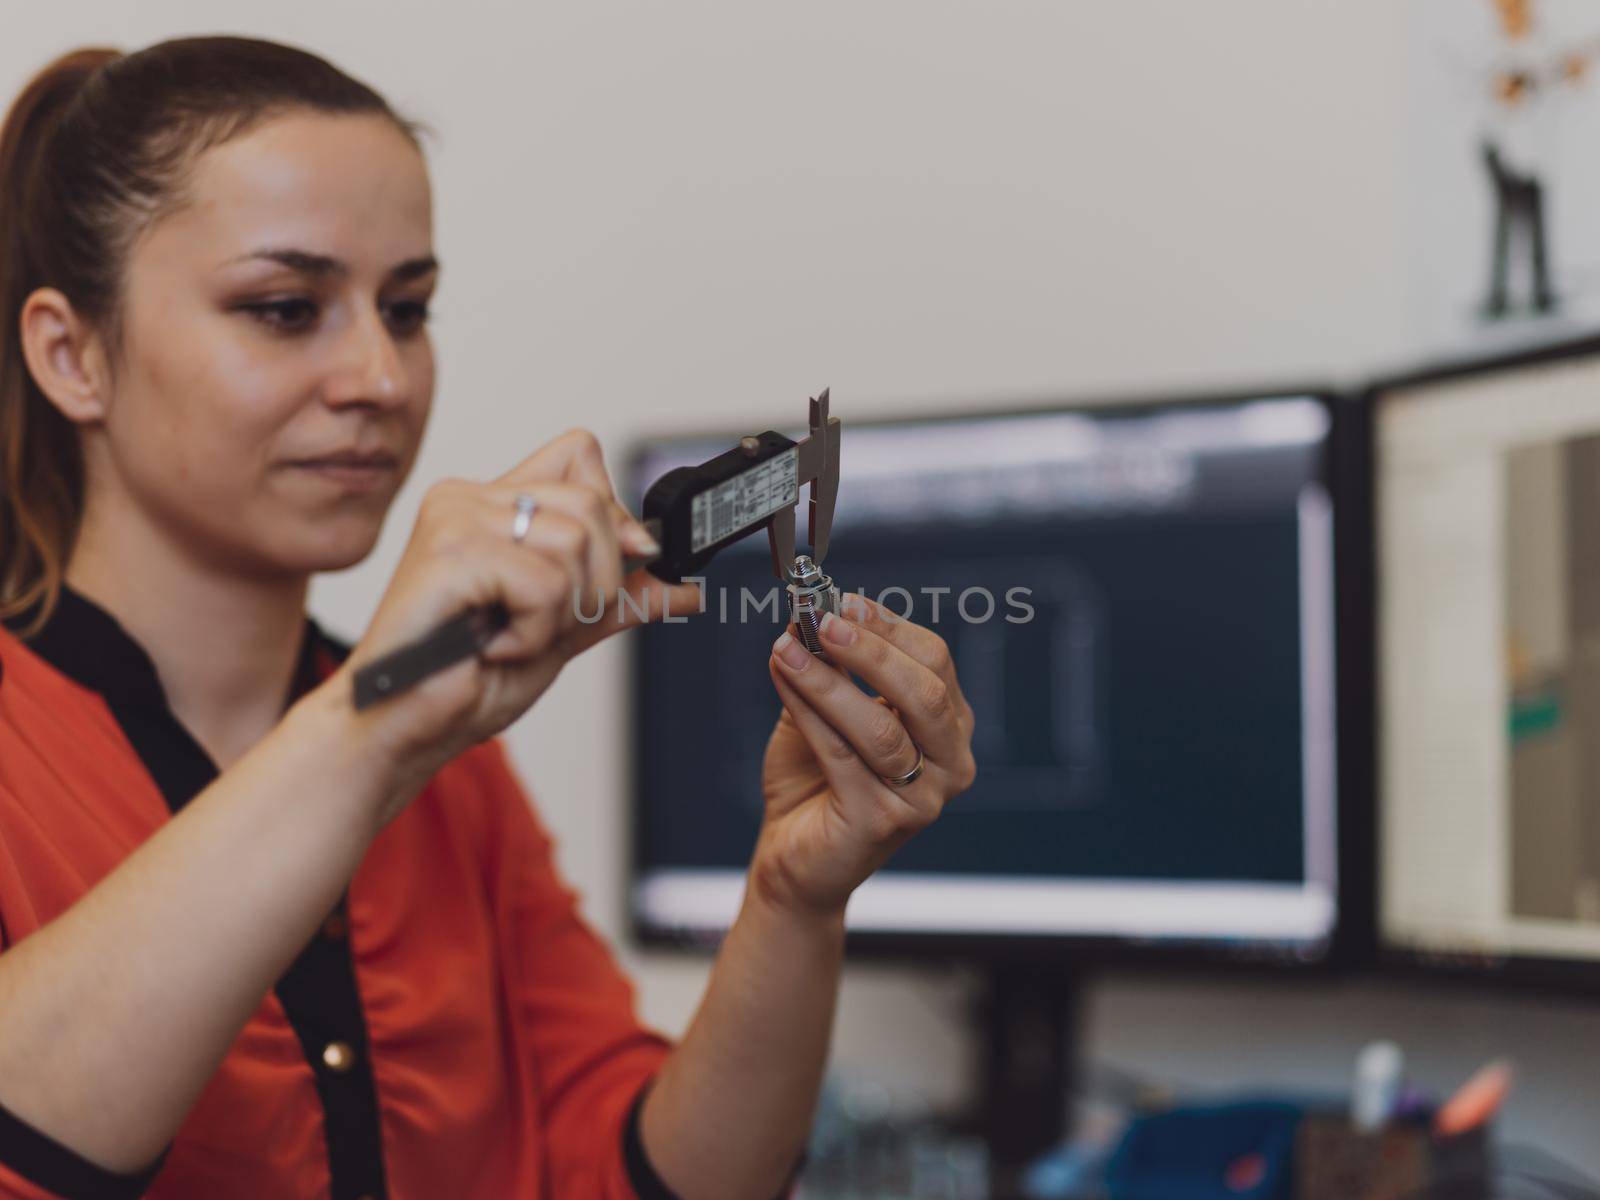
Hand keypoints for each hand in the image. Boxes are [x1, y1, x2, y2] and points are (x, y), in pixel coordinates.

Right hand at [330, 429, 701, 812]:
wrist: (408, 727)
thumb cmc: (464, 679)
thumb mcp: (562, 630)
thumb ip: (617, 599)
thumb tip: (684, 586)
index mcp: (493, 504)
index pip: (581, 453)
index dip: (614, 512)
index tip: (618, 565)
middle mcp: (470, 498)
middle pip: (593, 503)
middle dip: (594, 582)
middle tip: (541, 622)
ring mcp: (455, 518)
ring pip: (575, 543)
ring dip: (559, 613)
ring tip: (508, 635)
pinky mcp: (450, 552)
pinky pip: (543, 582)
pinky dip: (533, 631)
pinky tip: (491, 646)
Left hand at [752, 594, 976, 916]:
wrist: (796, 859)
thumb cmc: (816, 783)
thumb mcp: (826, 712)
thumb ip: (828, 670)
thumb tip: (807, 616)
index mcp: (949, 727)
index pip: (935, 662)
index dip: (889, 627)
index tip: (843, 601)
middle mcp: (951, 764)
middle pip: (923, 692)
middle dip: (871, 650)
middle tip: (822, 622)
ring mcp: (922, 799)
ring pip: (881, 728)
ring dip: (829, 682)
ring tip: (788, 650)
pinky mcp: (881, 822)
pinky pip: (842, 756)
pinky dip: (809, 712)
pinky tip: (784, 682)